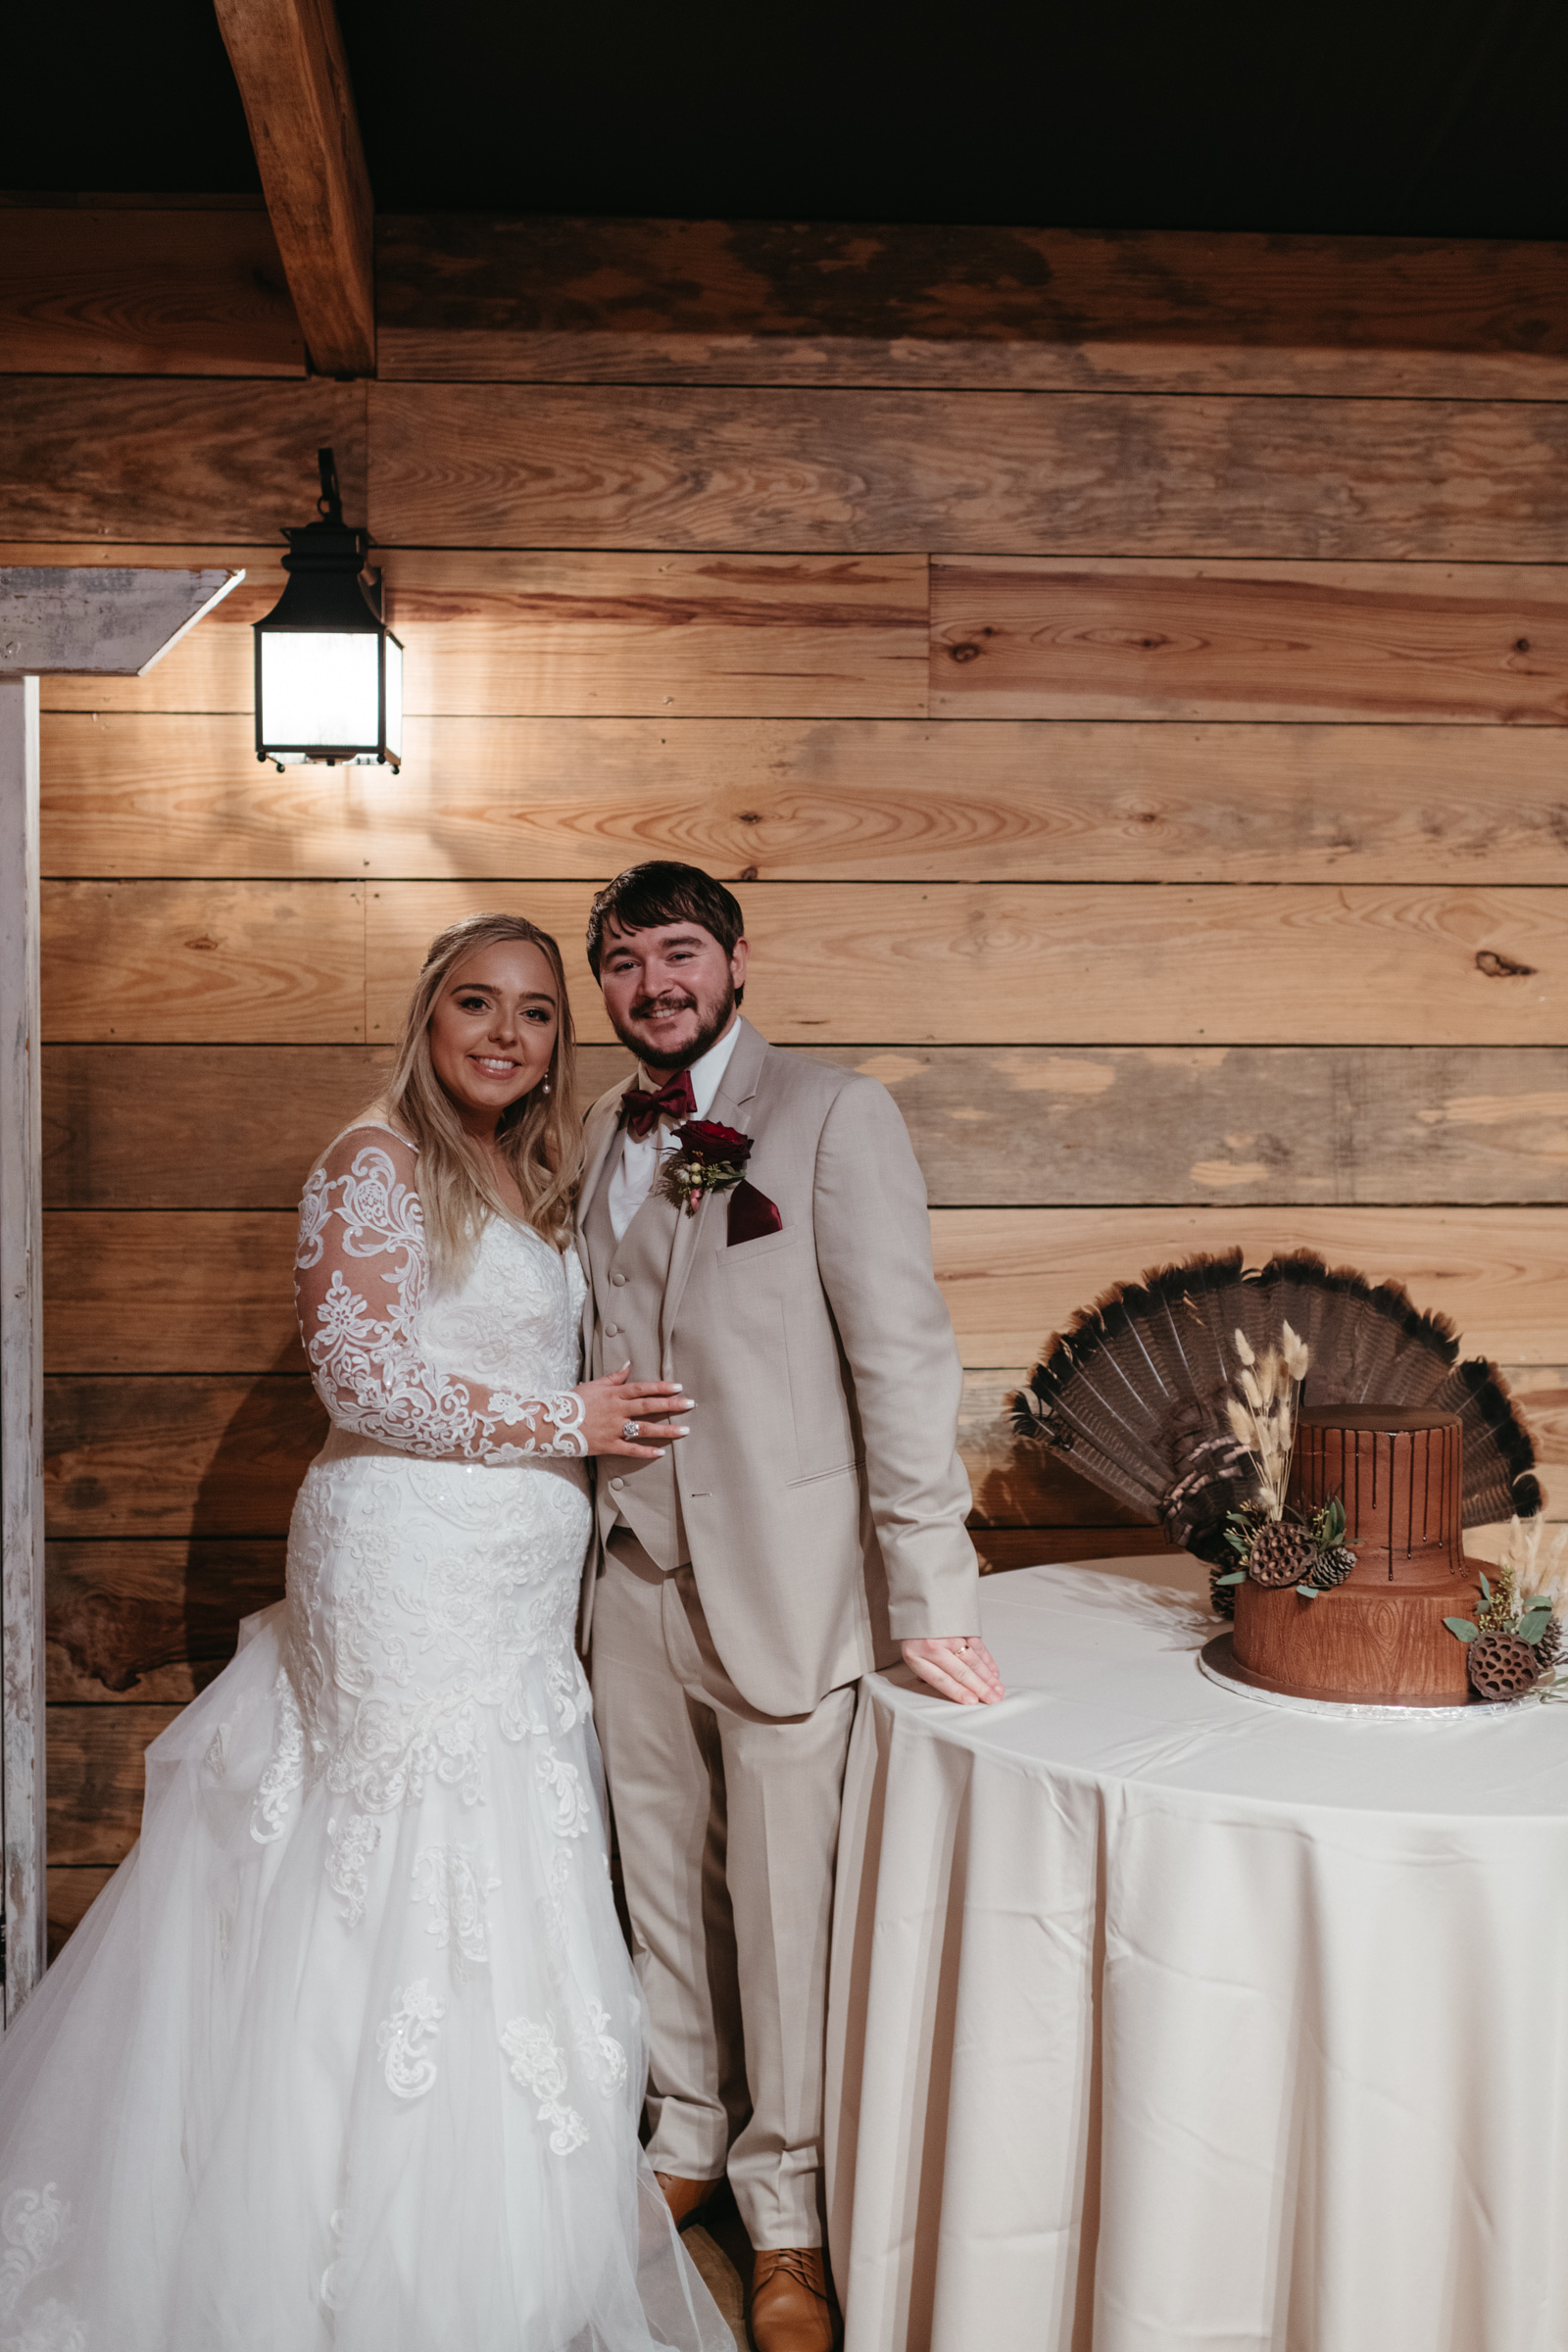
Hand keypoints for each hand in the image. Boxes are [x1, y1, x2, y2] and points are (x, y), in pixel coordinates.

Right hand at [574, 1364, 692, 1460]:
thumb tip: (629, 1365)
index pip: (642, 1388)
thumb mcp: (593, 1385)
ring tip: (684, 1430)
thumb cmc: (573, 1403)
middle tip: (690, 1404)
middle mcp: (617, 1411)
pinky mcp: (608, 1445)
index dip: (661, 1388)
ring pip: (644, 1429)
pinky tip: (661, 1452)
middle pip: (648, 1406)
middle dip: (671, 1405)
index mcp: (614, 1395)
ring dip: (666, 1430)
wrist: (553, 1423)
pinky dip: (646, 1451)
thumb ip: (614, 1377)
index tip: (678, 1387)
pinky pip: (630, 1449)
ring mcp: (613, 1429)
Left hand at [900, 1635, 1004, 1705]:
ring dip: (987, 1676)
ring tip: (997, 1690)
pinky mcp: (961, 1625)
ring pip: (972, 1659)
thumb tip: (949, 1689)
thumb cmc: (913, 1632)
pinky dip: (987, 1660)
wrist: (914, 1600)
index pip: (940, 1679)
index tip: (972, 1701)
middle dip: (980, 1687)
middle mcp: (932, 1644)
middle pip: (960, 1671)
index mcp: (916, 1655)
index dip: (957, 1691)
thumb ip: (927, 1672)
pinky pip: (977, 1646)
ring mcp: (949, 1634)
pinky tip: (994, 1672)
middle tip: (993, 1699)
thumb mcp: (911, 1654)